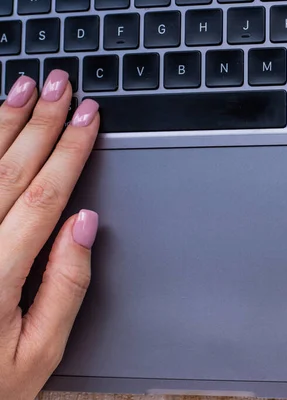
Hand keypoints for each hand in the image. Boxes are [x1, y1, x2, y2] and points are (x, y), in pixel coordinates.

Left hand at [0, 71, 99, 398]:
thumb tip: (86, 226)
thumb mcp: (40, 351)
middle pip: (8, 169)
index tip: (89, 117)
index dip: (71, 151)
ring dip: (2, 123)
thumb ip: (67, 285)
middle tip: (62, 85)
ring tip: (24, 88)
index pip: (43, 194)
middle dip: (41, 123)